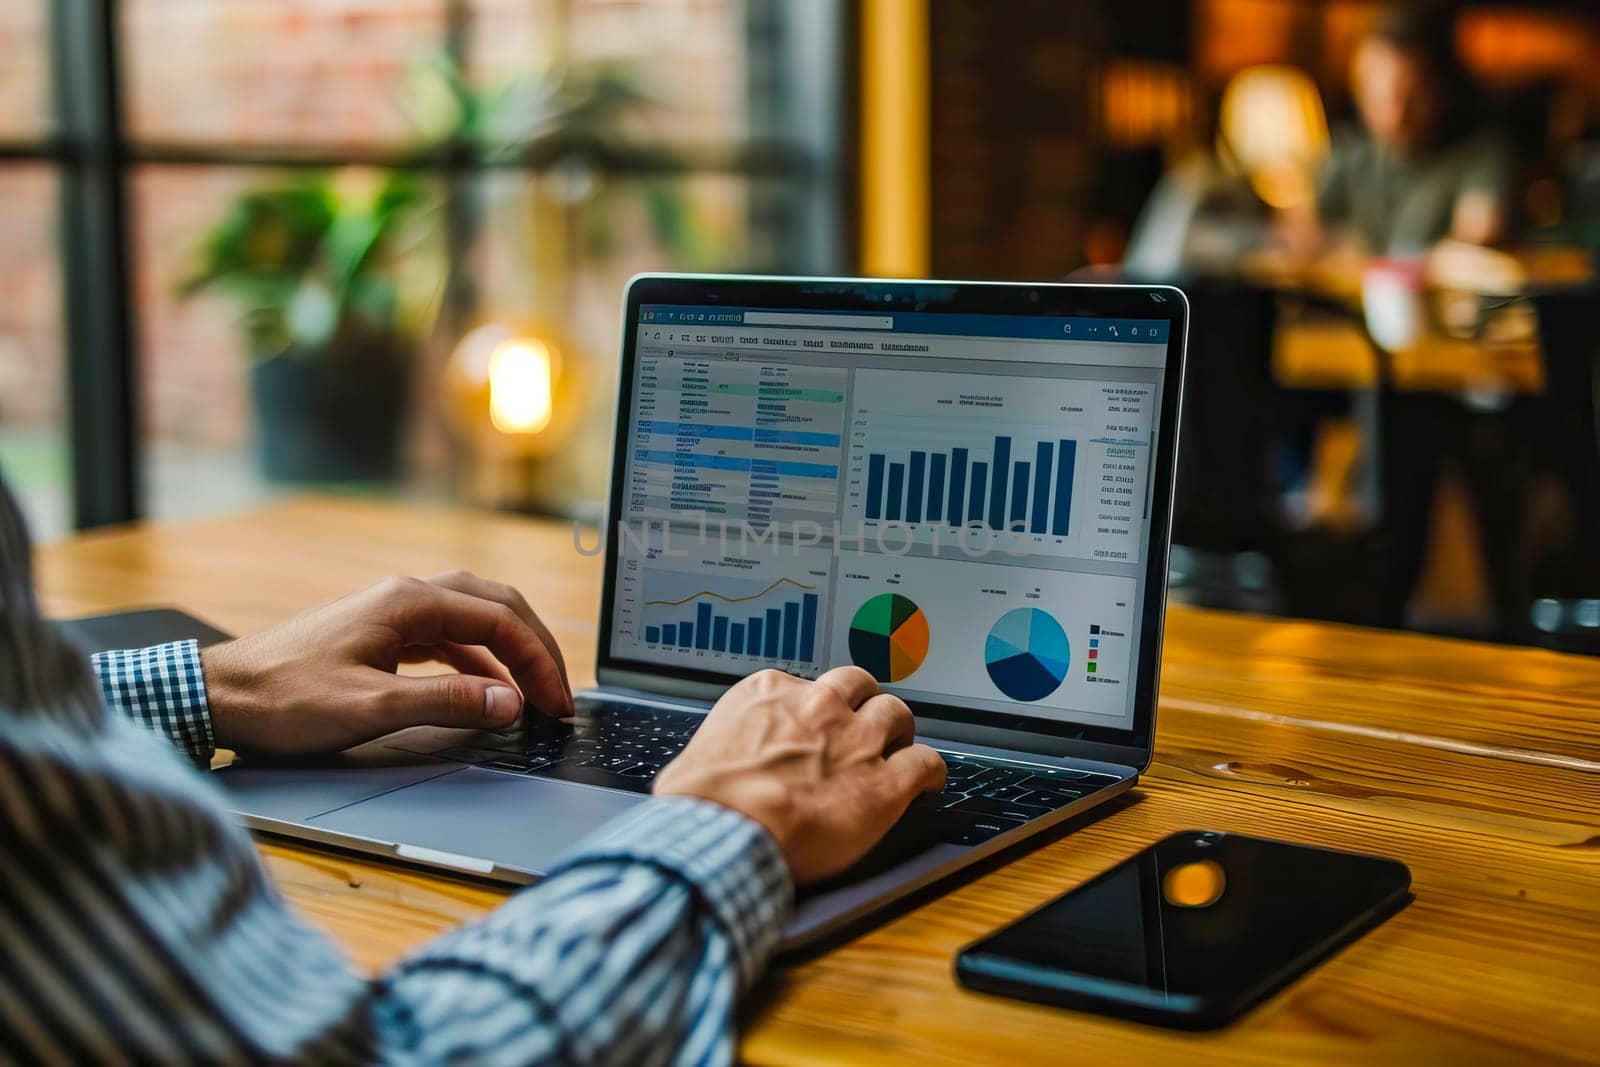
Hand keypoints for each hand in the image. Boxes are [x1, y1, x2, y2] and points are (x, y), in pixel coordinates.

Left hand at [201, 571, 571, 754]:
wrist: (216, 695)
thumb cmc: (283, 699)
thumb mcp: (371, 707)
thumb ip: (447, 703)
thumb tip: (509, 703)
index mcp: (409, 601)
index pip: (501, 620)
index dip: (539, 663)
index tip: (557, 704)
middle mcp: (405, 595)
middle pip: (497, 607)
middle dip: (535, 650)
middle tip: (558, 697)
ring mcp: (392, 612)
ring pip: (474, 618)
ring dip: (510, 653)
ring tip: (532, 694)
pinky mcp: (381, 633)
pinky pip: (449, 637)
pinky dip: (479, 661)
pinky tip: (486, 690)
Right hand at [653, 667, 945, 883]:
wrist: (723, 828)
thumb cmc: (702, 801)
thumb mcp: (701, 754)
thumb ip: (728, 747)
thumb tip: (718, 769)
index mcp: (772, 693)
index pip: (807, 686)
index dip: (815, 709)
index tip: (815, 724)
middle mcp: (819, 706)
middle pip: (858, 685)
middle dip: (863, 704)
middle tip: (862, 727)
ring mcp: (856, 740)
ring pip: (896, 713)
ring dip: (898, 730)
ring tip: (898, 748)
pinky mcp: (884, 783)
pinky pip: (926, 763)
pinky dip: (931, 772)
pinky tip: (929, 783)